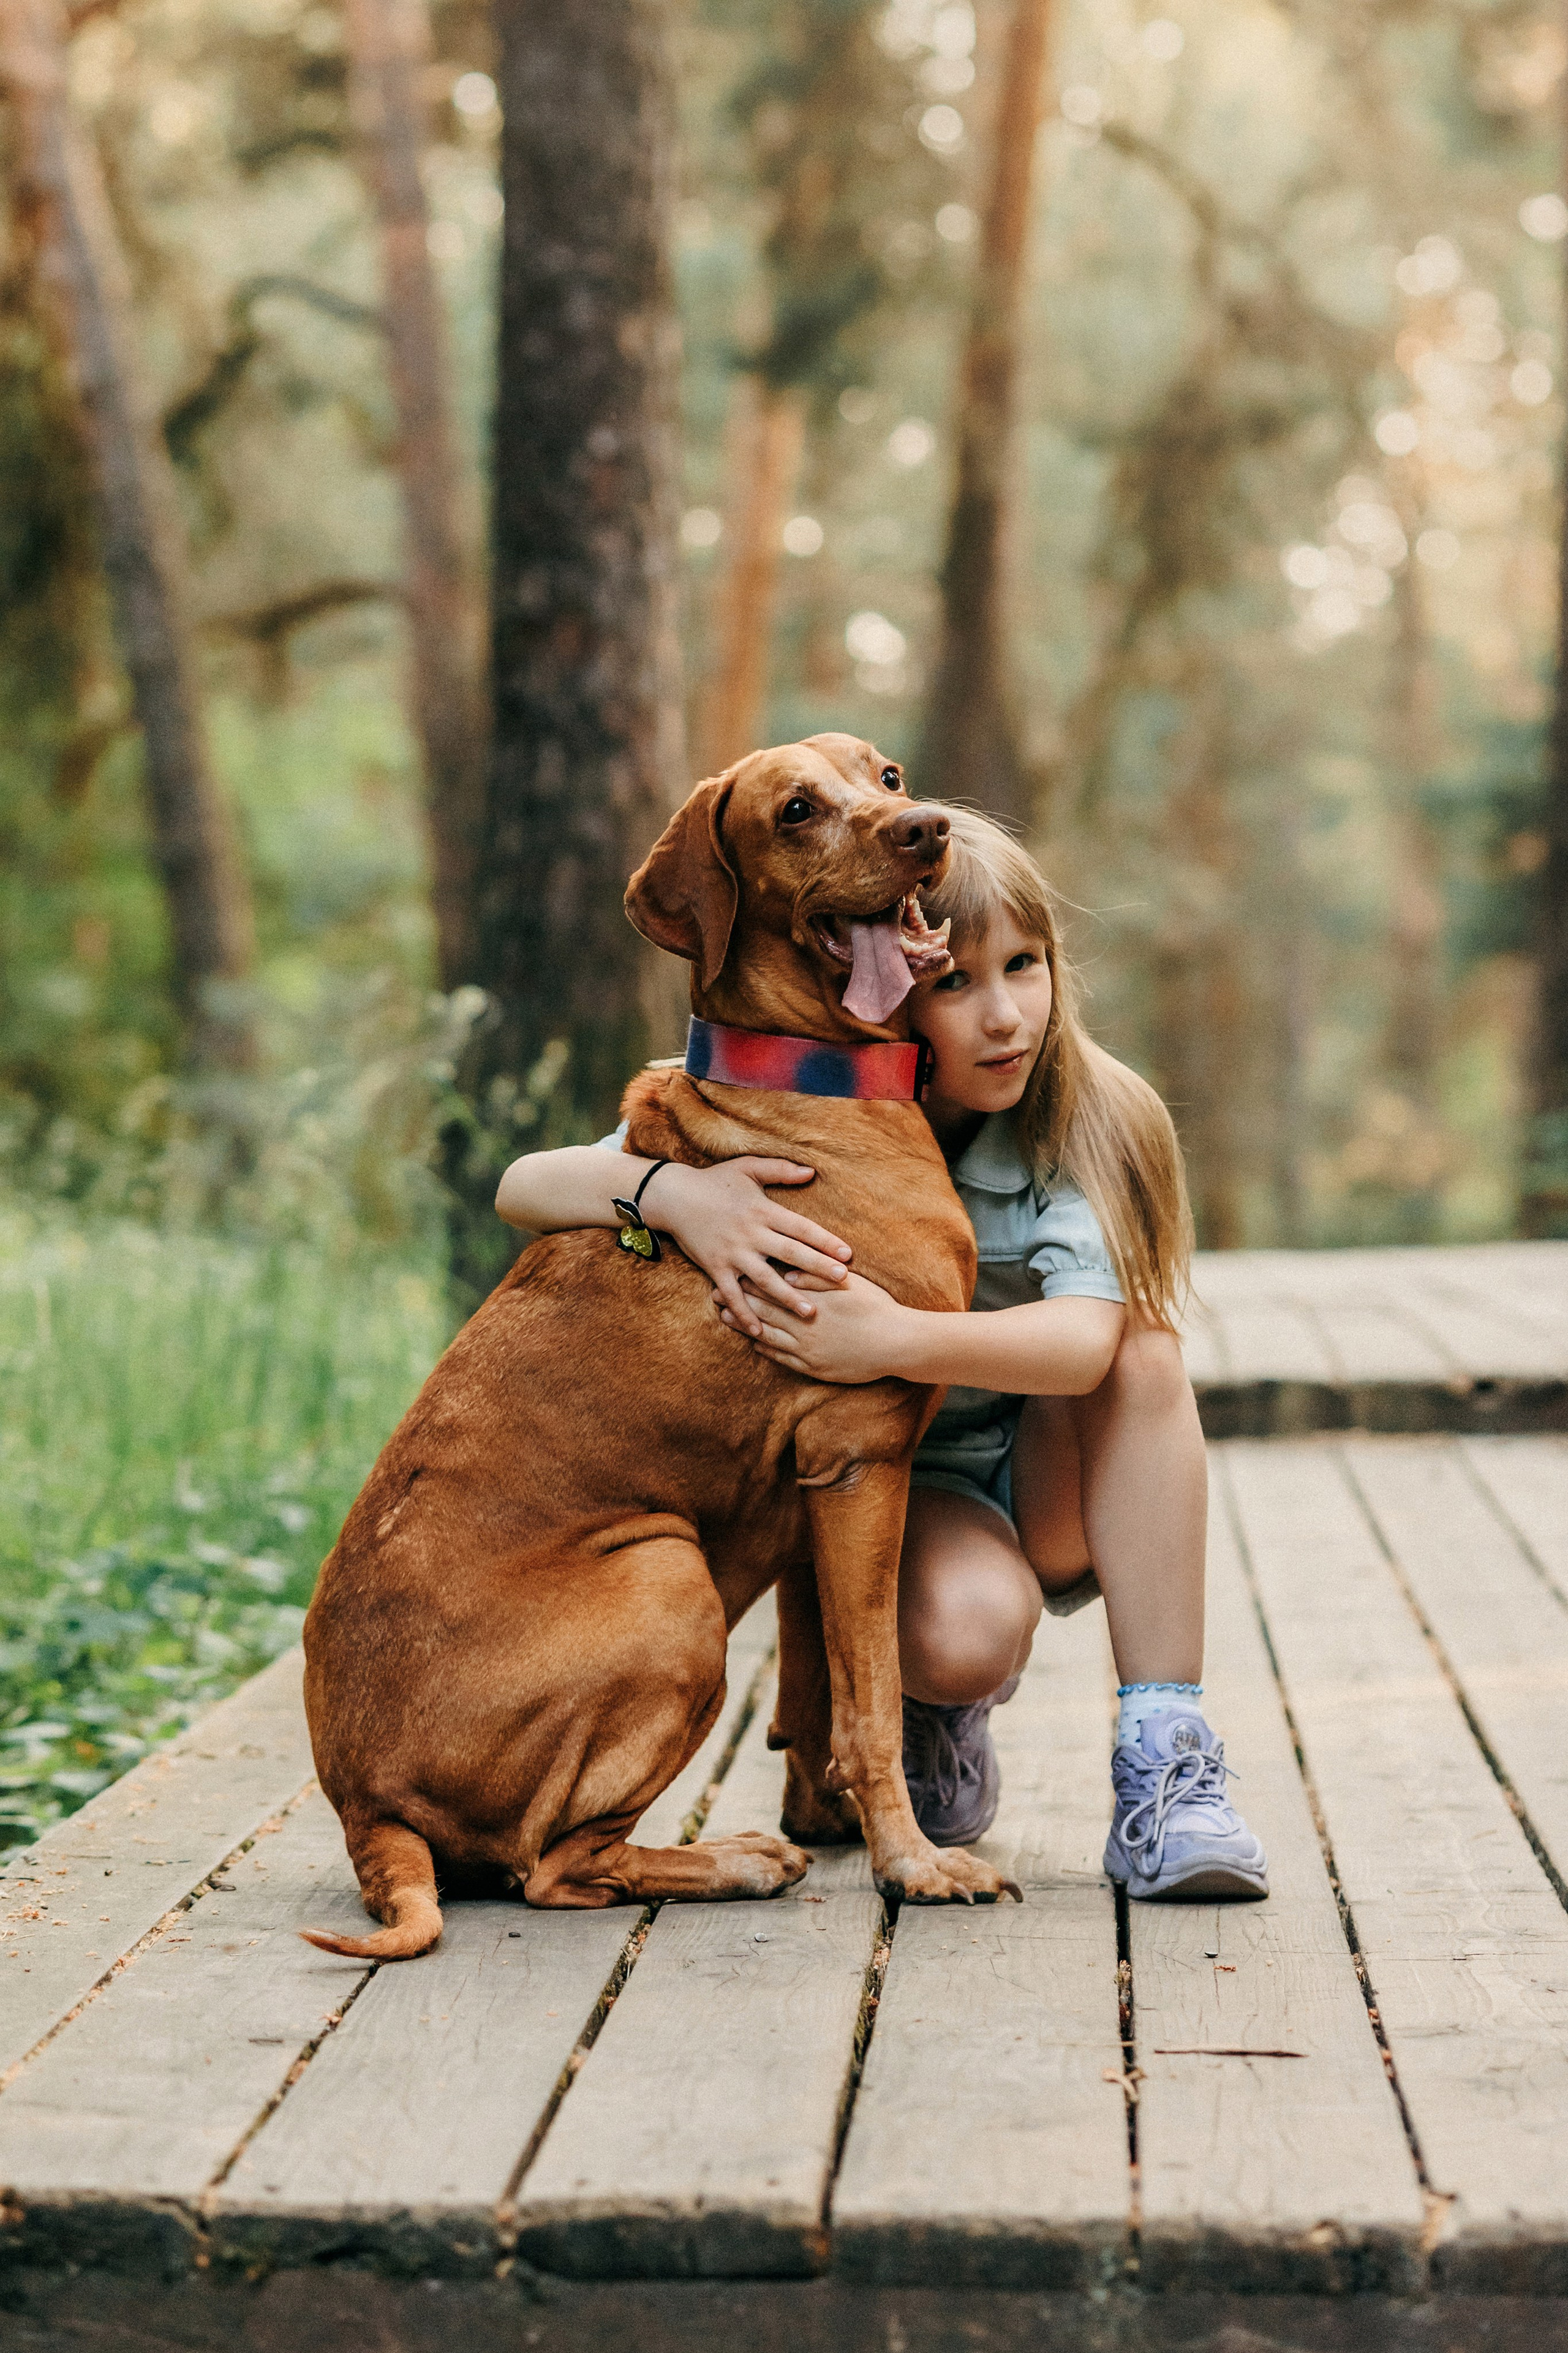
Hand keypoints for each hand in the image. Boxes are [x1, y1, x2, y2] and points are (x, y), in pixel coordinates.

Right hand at [641, 1158, 851, 1335]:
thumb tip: (812, 1172)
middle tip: (843, 1280)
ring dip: (789, 1297)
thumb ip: (780, 1169)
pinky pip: (732, 1295)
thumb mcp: (748, 1167)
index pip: (801, 1228)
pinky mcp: (715, 1268)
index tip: (847, 1254)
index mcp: (763, 1210)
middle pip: (790, 1253)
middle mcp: (750, 1233)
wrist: (674, 1196)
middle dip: (818, 1268)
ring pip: (765, 1280)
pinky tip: (758, 1330)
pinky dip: (744, 1313)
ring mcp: (732, 1253)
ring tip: (811, 1312)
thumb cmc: (715, 1181)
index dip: (825, 1241)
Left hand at [718, 1270, 913, 1384]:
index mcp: (814, 1300)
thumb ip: (819, 1277)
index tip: (731, 1272)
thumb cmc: (878, 1308)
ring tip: (724, 1318)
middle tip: (714, 1294)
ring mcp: (809, 1349)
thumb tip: (789, 1274)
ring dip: (744, 1326)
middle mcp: (806, 1326)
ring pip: (768, 1336)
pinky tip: (754, 1343)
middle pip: (764, 1312)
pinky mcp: (815, 1368)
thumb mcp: (851, 1284)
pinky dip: (766, 1349)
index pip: (775, 1288)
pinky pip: (783, 1359)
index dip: (750, 1280)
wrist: (898, 1344)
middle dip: (737, 1301)